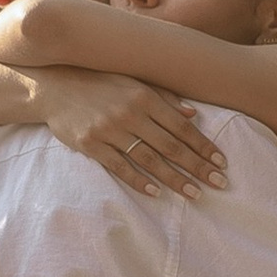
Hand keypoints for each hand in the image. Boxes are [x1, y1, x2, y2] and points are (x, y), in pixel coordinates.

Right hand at [36, 69, 226, 200]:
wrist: (55, 86)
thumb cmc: (99, 83)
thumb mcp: (133, 82)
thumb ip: (164, 97)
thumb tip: (193, 114)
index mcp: (144, 96)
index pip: (181, 126)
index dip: (203, 145)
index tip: (221, 161)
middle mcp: (129, 113)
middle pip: (170, 146)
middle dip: (197, 166)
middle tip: (219, 183)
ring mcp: (109, 130)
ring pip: (149, 159)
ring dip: (174, 178)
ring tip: (194, 193)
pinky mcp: (90, 144)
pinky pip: (119, 166)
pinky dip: (138, 180)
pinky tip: (155, 192)